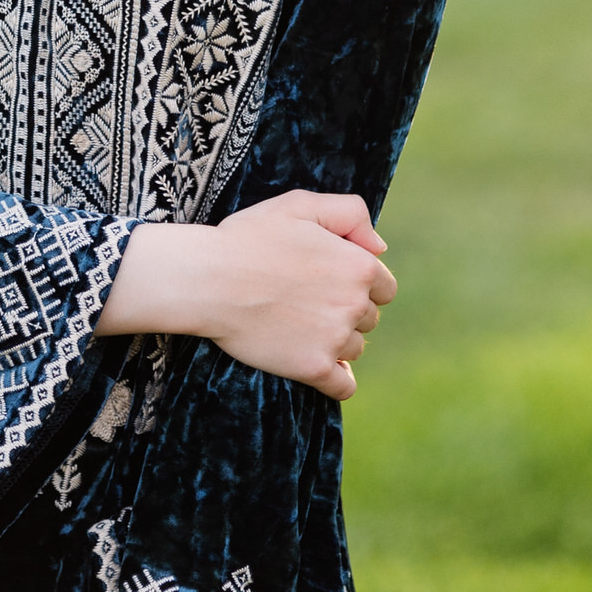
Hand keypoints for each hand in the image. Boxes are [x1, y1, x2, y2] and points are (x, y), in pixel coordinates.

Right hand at [96, 192, 394, 399]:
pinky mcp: (313, 368)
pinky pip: (343, 386)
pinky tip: (318, 367)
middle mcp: (355, 305)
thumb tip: (379, 247)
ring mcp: (335, 339)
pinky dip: (336, 380)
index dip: (359, 284)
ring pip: (354, 349)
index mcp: (359, 266)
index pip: (383, 287)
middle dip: (345, 311)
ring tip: (299, 328)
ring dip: (336, 341)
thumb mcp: (300, 205)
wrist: (209, 280)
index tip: (330, 283)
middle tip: (307, 302)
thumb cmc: (249, 238)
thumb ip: (350, 214)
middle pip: (368, 318)